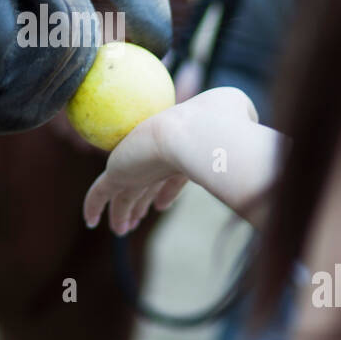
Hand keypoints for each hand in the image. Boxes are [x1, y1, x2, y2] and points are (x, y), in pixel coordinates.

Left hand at [83, 87, 259, 235]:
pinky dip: (92, 205)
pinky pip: (98, 193)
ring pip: (123, 192)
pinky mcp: (117, 173)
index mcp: (182, 143)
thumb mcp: (243, 111)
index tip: (162, 203)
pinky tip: (89, 221)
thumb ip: (244, 117)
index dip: (166, 188)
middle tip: (137, 216)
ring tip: (121, 228)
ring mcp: (134, 163)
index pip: (169, 172)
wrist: (198, 134)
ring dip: (123, 211)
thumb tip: (251, 123)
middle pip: (144, 183)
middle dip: (141, 199)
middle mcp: (156, 155)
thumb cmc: (224, 123)